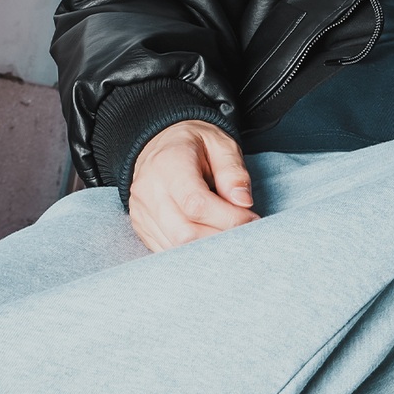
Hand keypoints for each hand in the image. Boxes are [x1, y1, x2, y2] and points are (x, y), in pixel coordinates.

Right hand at [128, 119, 260, 251]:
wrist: (161, 143)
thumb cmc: (194, 143)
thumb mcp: (220, 143)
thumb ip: (233, 171)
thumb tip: (243, 203)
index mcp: (169, 164)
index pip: (196, 204)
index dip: (229, 218)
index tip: (252, 218)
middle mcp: (149, 190)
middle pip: (185, 231)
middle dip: (221, 237)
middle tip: (245, 230)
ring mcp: (141, 211)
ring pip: (176, 247)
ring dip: (208, 247)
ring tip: (228, 233)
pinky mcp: (141, 226)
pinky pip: (167, 250)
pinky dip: (193, 250)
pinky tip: (210, 237)